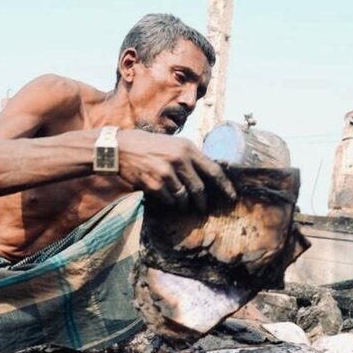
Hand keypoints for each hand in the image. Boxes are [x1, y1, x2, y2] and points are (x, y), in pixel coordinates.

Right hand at [117, 130, 235, 211]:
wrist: (119, 148)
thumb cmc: (147, 145)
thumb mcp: (172, 143)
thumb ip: (188, 156)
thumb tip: (206, 174)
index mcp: (187, 148)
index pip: (214, 169)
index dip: (225, 186)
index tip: (232, 197)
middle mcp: (180, 159)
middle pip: (199, 188)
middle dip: (202, 202)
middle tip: (203, 209)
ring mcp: (167, 172)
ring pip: (183, 196)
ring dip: (183, 203)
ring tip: (182, 204)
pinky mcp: (155, 184)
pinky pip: (169, 199)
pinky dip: (168, 201)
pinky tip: (164, 196)